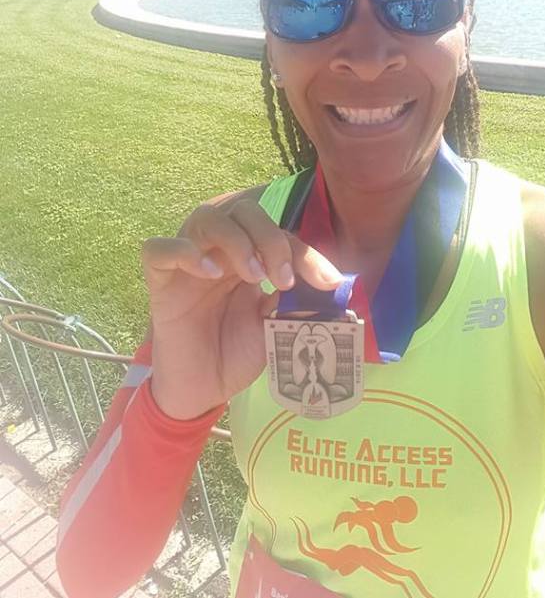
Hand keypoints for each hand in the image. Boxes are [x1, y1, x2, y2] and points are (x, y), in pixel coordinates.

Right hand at [141, 193, 341, 419]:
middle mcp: (220, 251)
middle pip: (244, 211)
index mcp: (249, 256)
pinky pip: (158, 249)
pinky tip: (210, 273)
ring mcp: (189, 263)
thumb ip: (294, 300)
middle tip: (282, 278)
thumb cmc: (237, 353)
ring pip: (207, 217)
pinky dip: (185, 252)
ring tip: (253, 275)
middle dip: (271, 237)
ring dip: (237, 239)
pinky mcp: (160, 281)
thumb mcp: (275, 325)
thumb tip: (327, 286)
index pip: (279, 234)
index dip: (306, 253)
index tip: (328, 282)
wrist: (203, 391)